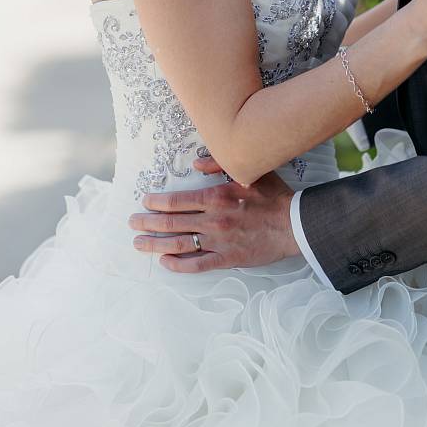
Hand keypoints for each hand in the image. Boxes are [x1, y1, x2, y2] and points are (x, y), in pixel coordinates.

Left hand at [128, 160, 299, 272]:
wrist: (294, 223)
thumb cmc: (273, 196)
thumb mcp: (248, 171)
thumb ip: (219, 164)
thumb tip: (195, 162)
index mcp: (216, 197)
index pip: (177, 200)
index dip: (157, 202)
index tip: (144, 201)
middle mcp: (213, 219)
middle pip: (172, 222)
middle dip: (148, 222)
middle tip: (132, 222)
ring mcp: (219, 241)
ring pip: (179, 244)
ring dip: (155, 244)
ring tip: (138, 243)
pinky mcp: (227, 259)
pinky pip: (197, 265)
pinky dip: (178, 264)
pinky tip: (165, 262)